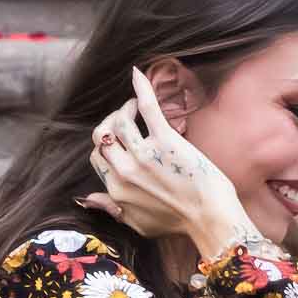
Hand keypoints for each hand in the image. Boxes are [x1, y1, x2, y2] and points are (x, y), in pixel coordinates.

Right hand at [82, 68, 262, 259]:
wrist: (209, 218)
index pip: (96, 156)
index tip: (117, 139)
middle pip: (102, 135)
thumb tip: (88, 198)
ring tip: (133, 106)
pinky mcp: (166, 141)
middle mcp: (125, 170)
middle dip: (110, 122)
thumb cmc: (177, 223)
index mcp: (116, 188)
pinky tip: (137, 73)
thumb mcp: (136, 223)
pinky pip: (147, 107)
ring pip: (119, 120)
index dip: (104, 144)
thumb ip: (110, 209)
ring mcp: (144, 154)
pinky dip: (140, 87)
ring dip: (124, 109)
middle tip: (124, 118)